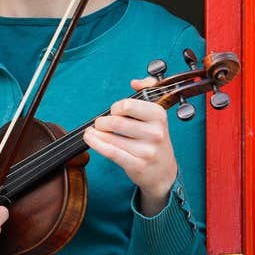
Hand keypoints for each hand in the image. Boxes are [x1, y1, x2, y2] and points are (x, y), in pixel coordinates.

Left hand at [84, 76, 178, 215]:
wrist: (164, 172)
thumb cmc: (155, 140)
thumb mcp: (157, 115)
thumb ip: (148, 91)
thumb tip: (135, 82)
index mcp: (159, 115)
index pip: (128, 105)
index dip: (116, 107)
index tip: (115, 111)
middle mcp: (155, 133)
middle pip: (115, 121)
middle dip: (102, 122)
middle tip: (101, 124)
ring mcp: (147, 150)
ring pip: (110, 137)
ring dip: (95, 133)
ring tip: (92, 131)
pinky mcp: (137, 165)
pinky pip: (110, 152)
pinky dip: (96, 144)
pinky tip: (91, 139)